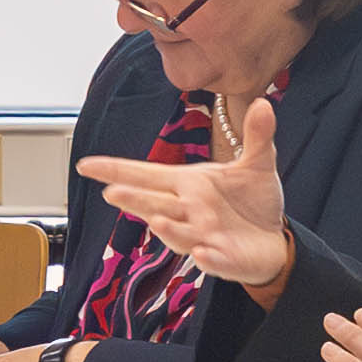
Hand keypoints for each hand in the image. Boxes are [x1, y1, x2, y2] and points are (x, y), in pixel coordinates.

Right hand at [75, 88, 290, 292]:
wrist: (274, 239)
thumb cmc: (253, 203)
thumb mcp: (257, 164)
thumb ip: (256, 135)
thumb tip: (261, 102)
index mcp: (188, 185)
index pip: (146, 175)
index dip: (116, 170)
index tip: (86, 165)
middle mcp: (188, 211)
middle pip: (154, 204)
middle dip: (134, 200)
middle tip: (111, 192)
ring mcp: (203, 236)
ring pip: (178, 232)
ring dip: (167, 228)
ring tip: (156, 220)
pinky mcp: (224, 258)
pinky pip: (212, 259)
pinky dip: (207, 258)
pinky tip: (202, 253)